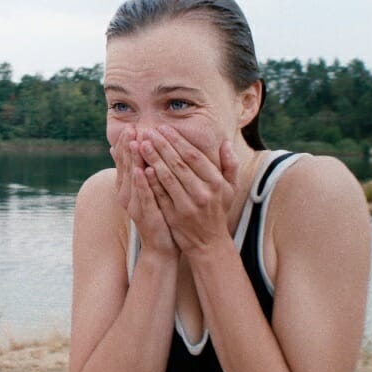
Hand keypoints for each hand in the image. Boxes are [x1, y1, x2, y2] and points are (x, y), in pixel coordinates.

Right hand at [110, 126, 177, 257]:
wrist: (161, 247)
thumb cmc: (157, 216)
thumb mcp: (147, 192)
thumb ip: (139, 173)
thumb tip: (128, 154)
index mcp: (128, 188)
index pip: (125, 162)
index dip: (127, 145)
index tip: (131, 127)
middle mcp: (128, 195)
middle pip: (127, 166)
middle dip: (129, 147)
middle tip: (131, 129)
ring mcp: (135, 205)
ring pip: (133, 178)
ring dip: (133, 160)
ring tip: (135, 142)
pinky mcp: (145, 215)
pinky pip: (143, 195)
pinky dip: (142, 182)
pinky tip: (143, 170)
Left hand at [139, 125, 238, 254]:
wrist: (209, 243)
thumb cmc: (218, 210)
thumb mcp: (230, 188)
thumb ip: (230, 165)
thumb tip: (225, 143)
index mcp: (216, 182)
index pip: (194, 156)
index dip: (177, 140)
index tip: (164, 128)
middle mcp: (203, 192)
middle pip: (178, 164)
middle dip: (162, 145)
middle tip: (148, 131)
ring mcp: (188, 205)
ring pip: (167, 177)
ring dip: (153, 159)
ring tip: (141, 144)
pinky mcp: (174, 215)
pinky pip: (160, 194)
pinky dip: (151, 181)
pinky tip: (141, 168)